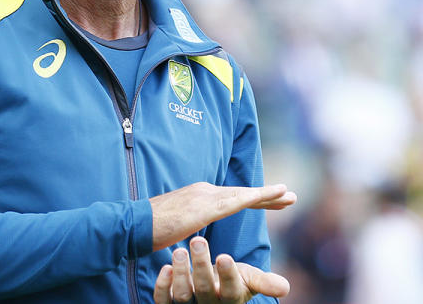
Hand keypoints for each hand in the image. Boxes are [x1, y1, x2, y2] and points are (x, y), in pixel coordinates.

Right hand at [150, 182, 295, 250]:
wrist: (133, 225)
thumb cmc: (151, 228)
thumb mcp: (178, 224)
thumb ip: (192, 223)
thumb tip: (197, 230)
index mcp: (200, 196)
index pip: (233, 197)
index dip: (255, 199)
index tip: (274, 200)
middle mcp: (204, 191)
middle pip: (242, 194)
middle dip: (267, 196)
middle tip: (290, 196)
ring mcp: (204, 196)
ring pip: (242, 195)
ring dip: (267, 195)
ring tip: (288, 195)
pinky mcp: (203, 207)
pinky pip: (235, 202)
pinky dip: (255, 198)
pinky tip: (270, 197)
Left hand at [153, 237, 289, 303]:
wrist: (208, 293)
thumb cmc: (230, 281)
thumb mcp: (248, 279)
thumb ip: (263, 282)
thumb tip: (285, 287)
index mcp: (231, 298)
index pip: (231, 290)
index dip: (228, 275)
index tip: (225, 257)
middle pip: (205, 290)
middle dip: (202, 266)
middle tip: (198, 240)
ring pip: (182, 295)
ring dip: (181, 273)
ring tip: (180, 250)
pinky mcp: (169, 302)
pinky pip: (163, 299)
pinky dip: (162, 285)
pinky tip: (165, 267)